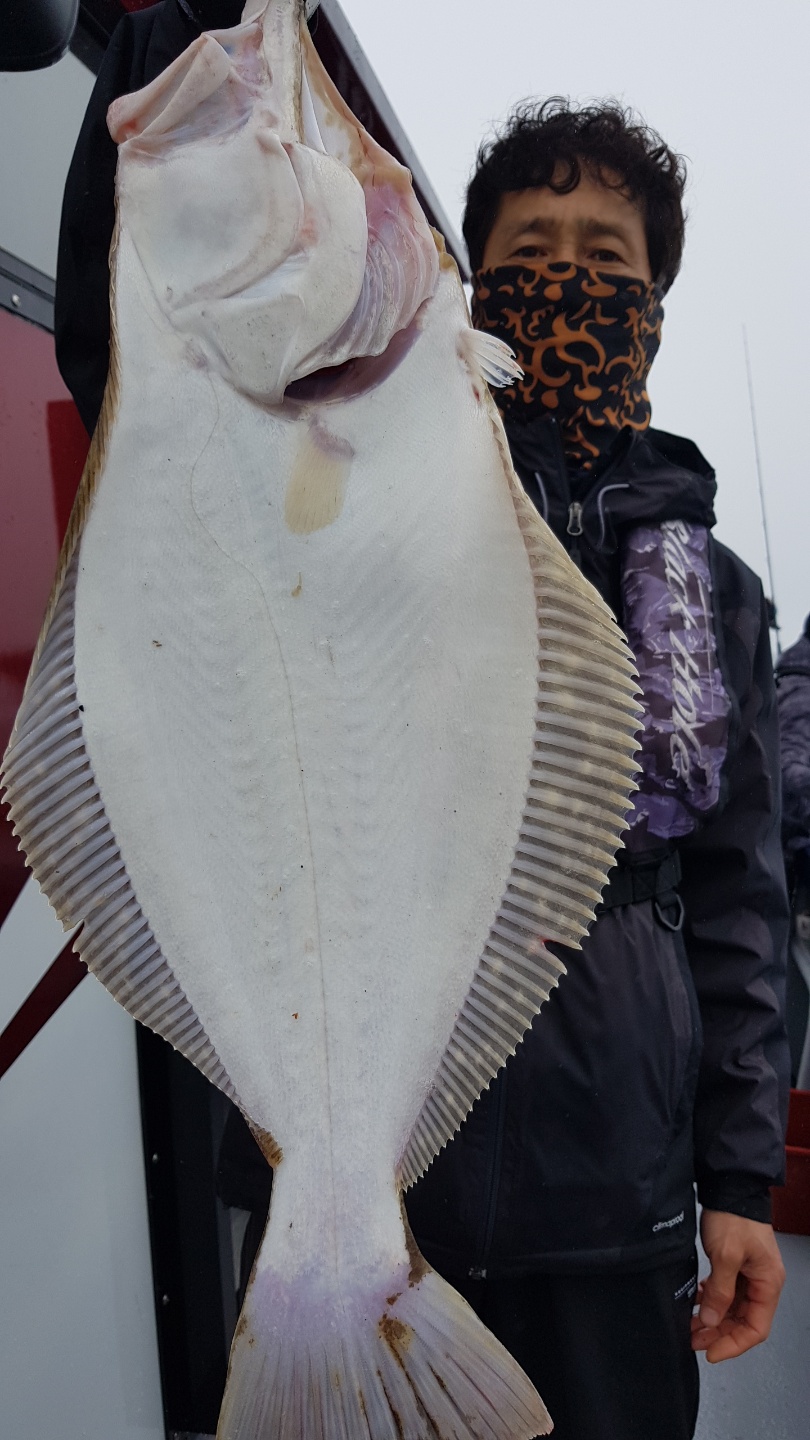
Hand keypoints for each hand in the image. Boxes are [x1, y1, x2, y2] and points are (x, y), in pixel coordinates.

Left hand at [691, 1210, 785, 1361]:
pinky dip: (710, 1300)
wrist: (729, 1187)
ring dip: (712, 1319)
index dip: (733, 1344)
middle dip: (718, 1333)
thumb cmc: (734, 1217)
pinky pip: (724, 1293)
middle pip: (742, 1321)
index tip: (711, 1351)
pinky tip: (694, 1302)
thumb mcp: (726, 1256)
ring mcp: (749, 1274)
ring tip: (690, 1325)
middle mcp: (762, 1282)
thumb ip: (720, 1292)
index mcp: (768, 1283)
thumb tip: (710, 1321)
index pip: (756, 1328)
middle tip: (693, 1339)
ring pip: (731, 1309)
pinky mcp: (735, 1265)